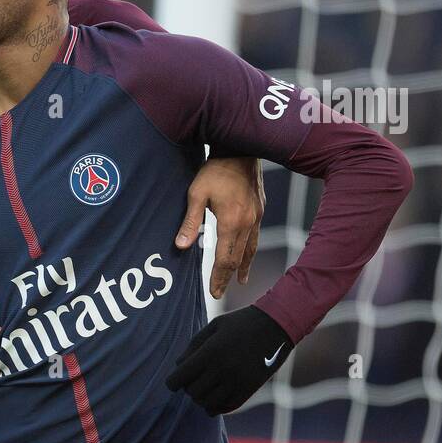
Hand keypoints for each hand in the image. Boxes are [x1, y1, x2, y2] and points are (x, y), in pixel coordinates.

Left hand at [164, 304, 291, 414]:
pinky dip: (217, 406)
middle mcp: (222, 369)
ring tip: (205, 387)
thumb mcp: (213, 326)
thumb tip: (179, 366)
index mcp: (210, 352)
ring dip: (202, 398)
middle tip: (193, 380)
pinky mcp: (250, 389)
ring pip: (207, 403)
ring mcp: (237, 381)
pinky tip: (216, 397)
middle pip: (192, 392)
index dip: (172, 382)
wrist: (276, 325)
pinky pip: (226, 407)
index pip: (179, 379)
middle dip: (188, 388)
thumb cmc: (240, 322)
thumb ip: (193, 346)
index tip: (174, 381)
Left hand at [174, 156, 264, 298]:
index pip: (225, 258)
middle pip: (238, 258)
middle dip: (228, 277)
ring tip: (238, 280)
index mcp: (231, 221)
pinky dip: (250, 251)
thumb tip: (181, 247)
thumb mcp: (196, 194)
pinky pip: (255, 237)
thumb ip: (190, 222)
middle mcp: (247, 222)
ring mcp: (256, 216)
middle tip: (220, 293)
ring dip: (242, 267)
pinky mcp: (260, 209)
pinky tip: (247, 255)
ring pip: (250, 249)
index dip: (218, 277)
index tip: (214, 292)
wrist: (240, 149)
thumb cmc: (215, 170)